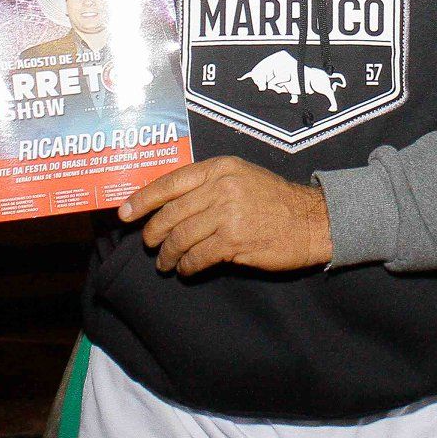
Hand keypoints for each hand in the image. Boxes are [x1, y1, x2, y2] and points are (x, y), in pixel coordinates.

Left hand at [121, 157, 331, 276]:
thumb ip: (208, 184)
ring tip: (166, 263)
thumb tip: (169, 203)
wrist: (311, 221)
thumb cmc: (275, 200)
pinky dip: (187, 266)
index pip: (170, 182)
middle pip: (171, 213)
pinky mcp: (235, 242)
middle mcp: (221, 187)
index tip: (125, 213)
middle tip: (150, 244)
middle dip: (154, 233)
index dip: (143, 198)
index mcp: (220, 168)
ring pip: (180, 237)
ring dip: (168, 255)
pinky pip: (197, 257)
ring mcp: (228, 214)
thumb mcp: (242, 177)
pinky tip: (187, 270)